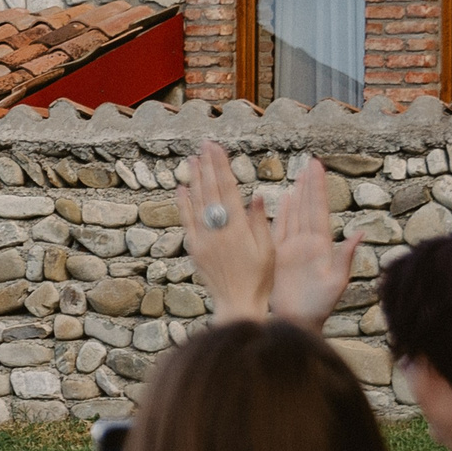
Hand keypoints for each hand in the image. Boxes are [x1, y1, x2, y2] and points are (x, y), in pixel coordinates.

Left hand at [177, 141, 274, 323]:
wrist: (237, 305)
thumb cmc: (260, 280)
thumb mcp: (268, 250)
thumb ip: (259, 222)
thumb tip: (256, 196)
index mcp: (238, 228)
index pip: (228, 189)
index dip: (221, 166)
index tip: (217, 148)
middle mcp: (217, 231)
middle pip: (210, 191)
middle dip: (207, 166)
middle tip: (203, 145)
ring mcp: (203, 240)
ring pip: (196, 203)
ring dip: (195, 179)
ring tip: (192, 159)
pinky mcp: (194, 250)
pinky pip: (187, 222)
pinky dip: (183, 204)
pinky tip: (182, 189)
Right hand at [265, 155, 364, 331]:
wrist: (299, 322)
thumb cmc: (319, 307)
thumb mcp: (336, 283)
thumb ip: (346, 257)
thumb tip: (360, 233)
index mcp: (321, 246)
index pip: (319, 210)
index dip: (318, 188)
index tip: (318, 168)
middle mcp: (307, 244)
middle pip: (308, 208)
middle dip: (309, 185)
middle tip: (311, 162)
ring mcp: (293, 249)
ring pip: (295, 215)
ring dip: (297, 195)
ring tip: (299, 176)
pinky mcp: (279, 257)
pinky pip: (278, 230)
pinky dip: (281, 214)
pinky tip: (282, 200)